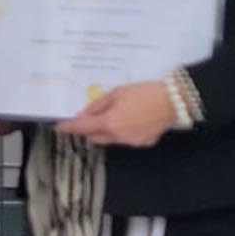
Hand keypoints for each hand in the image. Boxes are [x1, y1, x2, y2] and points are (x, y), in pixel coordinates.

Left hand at [55, 81, 173, 147]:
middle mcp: (119, 136)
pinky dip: (122, 131)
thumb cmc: (144, 92)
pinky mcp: (143, 143)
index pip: (83, 127)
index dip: (69, 127)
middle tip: (88, 117)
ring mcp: (131, 142)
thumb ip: (97, 105)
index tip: (60, 127)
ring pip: (110, 139)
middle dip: (88, 129)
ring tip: (114, 114)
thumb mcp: (117, 93)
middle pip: (94, 136)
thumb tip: (84, 114)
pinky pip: (125, 139)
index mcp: (110, 123)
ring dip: (105, 130)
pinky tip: (130, 119)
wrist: (174, 100)